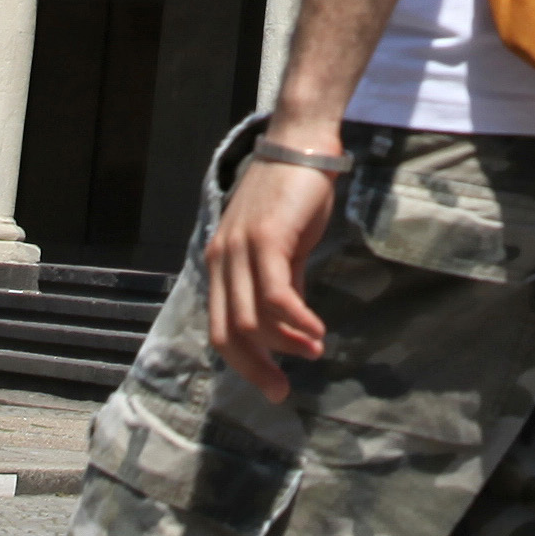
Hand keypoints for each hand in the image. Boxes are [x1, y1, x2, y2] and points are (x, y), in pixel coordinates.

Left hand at [205, 159, 338, 401]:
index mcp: (220, 263)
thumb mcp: (282, 245)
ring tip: (314, 350)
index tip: (271, 382)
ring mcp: (241, 250)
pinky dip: (296, 322)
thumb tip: (290, 323)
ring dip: (284, 345)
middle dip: (255, 368)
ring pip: (251, 320)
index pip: (219, 327)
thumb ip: (281, 282)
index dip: (243, 361)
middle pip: (227, 333)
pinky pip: (276, 297)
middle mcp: (222, 260)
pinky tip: (316, 330)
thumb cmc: (294, 194)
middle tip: (281, 390)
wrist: (302, 144)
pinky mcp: (266, 241)